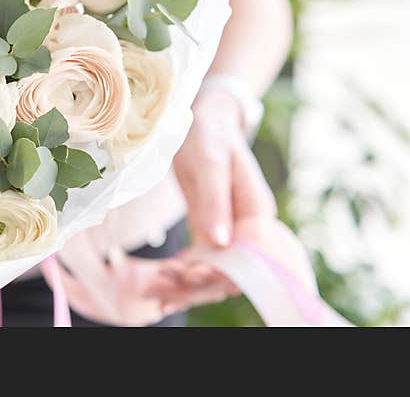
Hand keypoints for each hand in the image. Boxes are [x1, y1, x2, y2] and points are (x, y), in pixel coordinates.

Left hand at [152, 89, 276, 312]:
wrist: (203, 118)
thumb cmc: (210, 133)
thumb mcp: (210, 162)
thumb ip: (215, 201)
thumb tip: (220, 243)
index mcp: (256, 213)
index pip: (248, 260)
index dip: (219, 274)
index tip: (188, 276)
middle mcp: (246, 228)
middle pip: (229, 273)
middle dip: (197, 287)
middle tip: (160, 289)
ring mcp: (228, 230)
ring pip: (212, 272)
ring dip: (185, 287)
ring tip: (154, 292)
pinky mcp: (210, 228)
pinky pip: (200, 261)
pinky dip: (182, 275)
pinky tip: (160, 284)